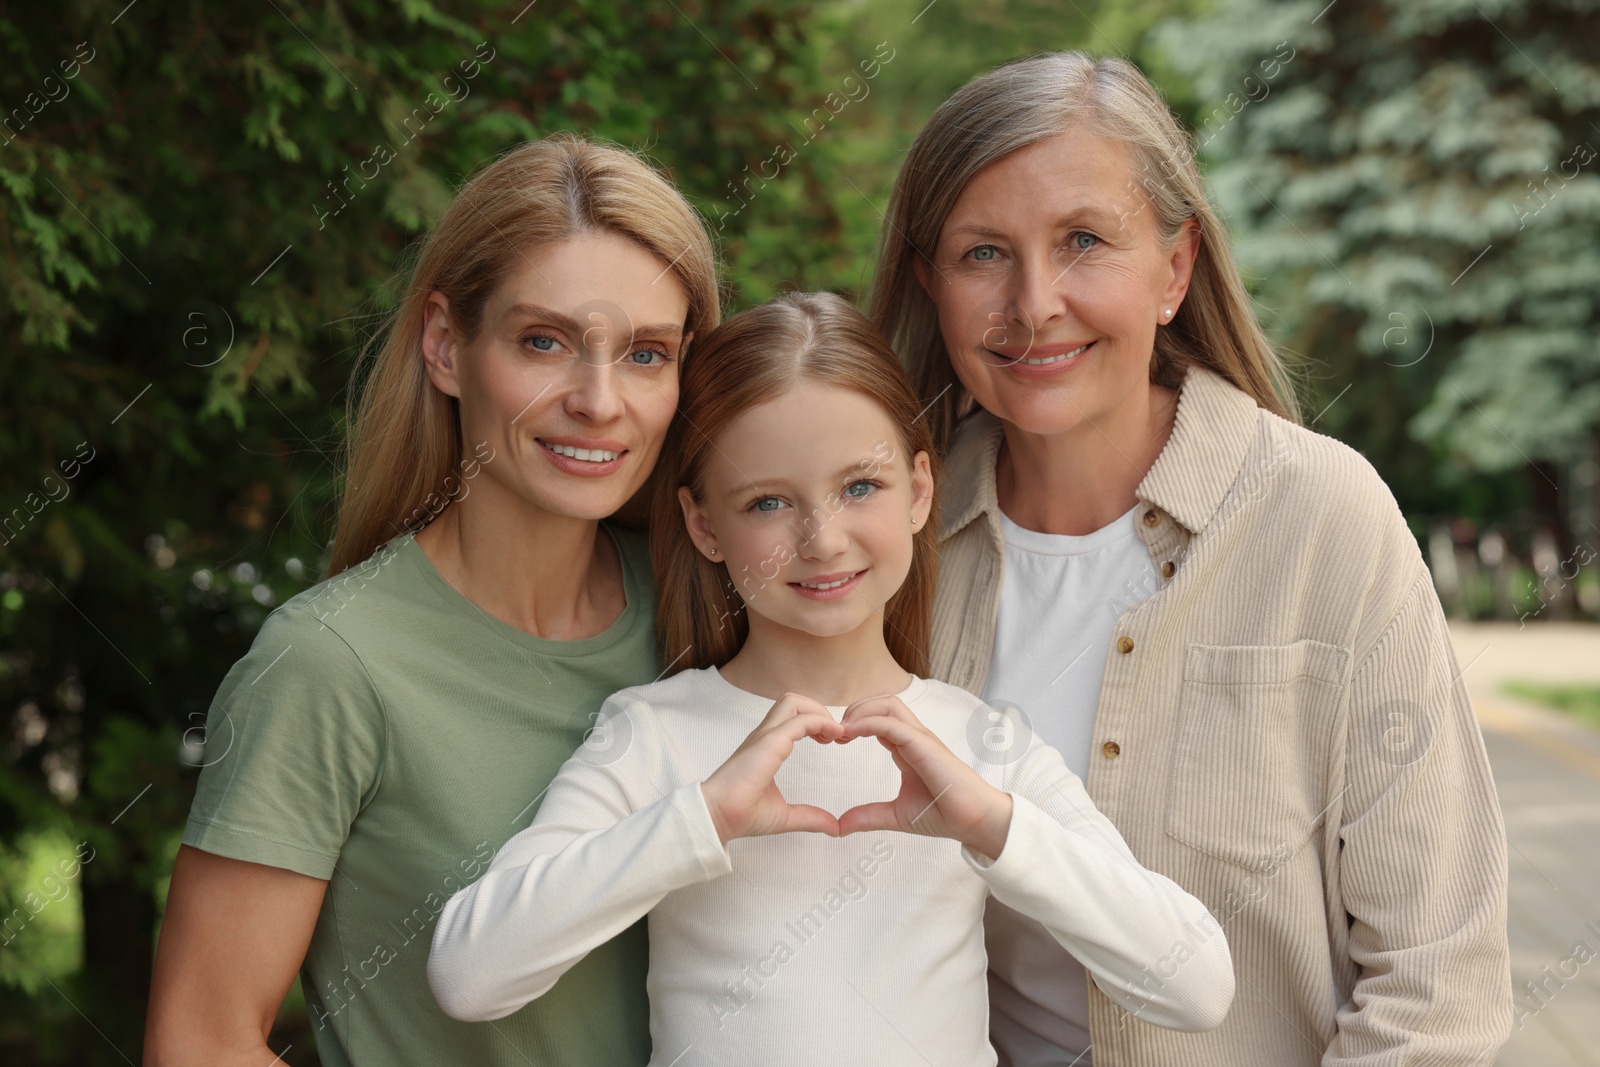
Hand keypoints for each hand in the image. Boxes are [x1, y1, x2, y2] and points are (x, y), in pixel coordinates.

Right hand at [701, 693, 846, 843]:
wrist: (719, 817)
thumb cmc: (741, 814)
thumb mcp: (785, 816)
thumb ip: (810, 817)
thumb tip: (835, 828)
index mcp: (766, 747)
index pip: (791, 718)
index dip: (816, 722)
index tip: (832, 741)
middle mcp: (765, 736)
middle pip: (793, 701)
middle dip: (819, 710)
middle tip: (836, 734)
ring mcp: (766, 737)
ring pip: (793, 701)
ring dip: (818, 712)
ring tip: (835, 733)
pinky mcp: (769, 742)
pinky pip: (799, 720)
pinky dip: (820, 722)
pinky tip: (834, 736)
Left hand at [837, 695, 1013, 860]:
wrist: (974, 821)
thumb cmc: (944, 814)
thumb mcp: (896, 815)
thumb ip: (868, 816)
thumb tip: (840, 826)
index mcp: (908, 747)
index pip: (880, 718)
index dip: (855, 722)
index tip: (836, 739)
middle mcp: (914, 737)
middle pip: (883, 702)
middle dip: (856, 708)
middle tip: (836, 731)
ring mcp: (921, 738)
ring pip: (888, 704)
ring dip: (861, 710)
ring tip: (843, 730)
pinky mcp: (924, 745)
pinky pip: (892, 724)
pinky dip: (868, 723)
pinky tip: (851, 734)